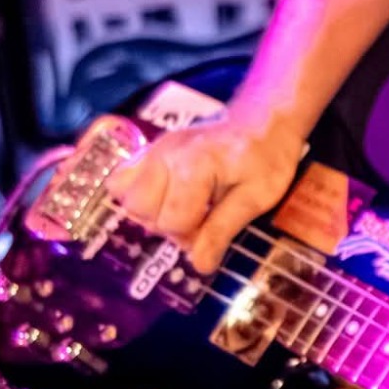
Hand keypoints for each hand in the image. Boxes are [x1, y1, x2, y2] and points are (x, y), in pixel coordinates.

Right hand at [107, 113, 302, 273]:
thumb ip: (223, 229)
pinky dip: (136, 196)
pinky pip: (121, 180)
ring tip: (180, 209)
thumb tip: (200, 267)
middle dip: (167, 226)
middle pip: (141, 210)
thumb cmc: (267, 158)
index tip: (212, 233)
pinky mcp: (149, 149)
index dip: (191, 239)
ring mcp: (153, 149)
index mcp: (195, 166)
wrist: (263, 121)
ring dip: (150, 213)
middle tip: (197, 221)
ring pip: (126, 197)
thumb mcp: (257, 198)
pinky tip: (164, 198)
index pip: (173, 221)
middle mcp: (165, 155)